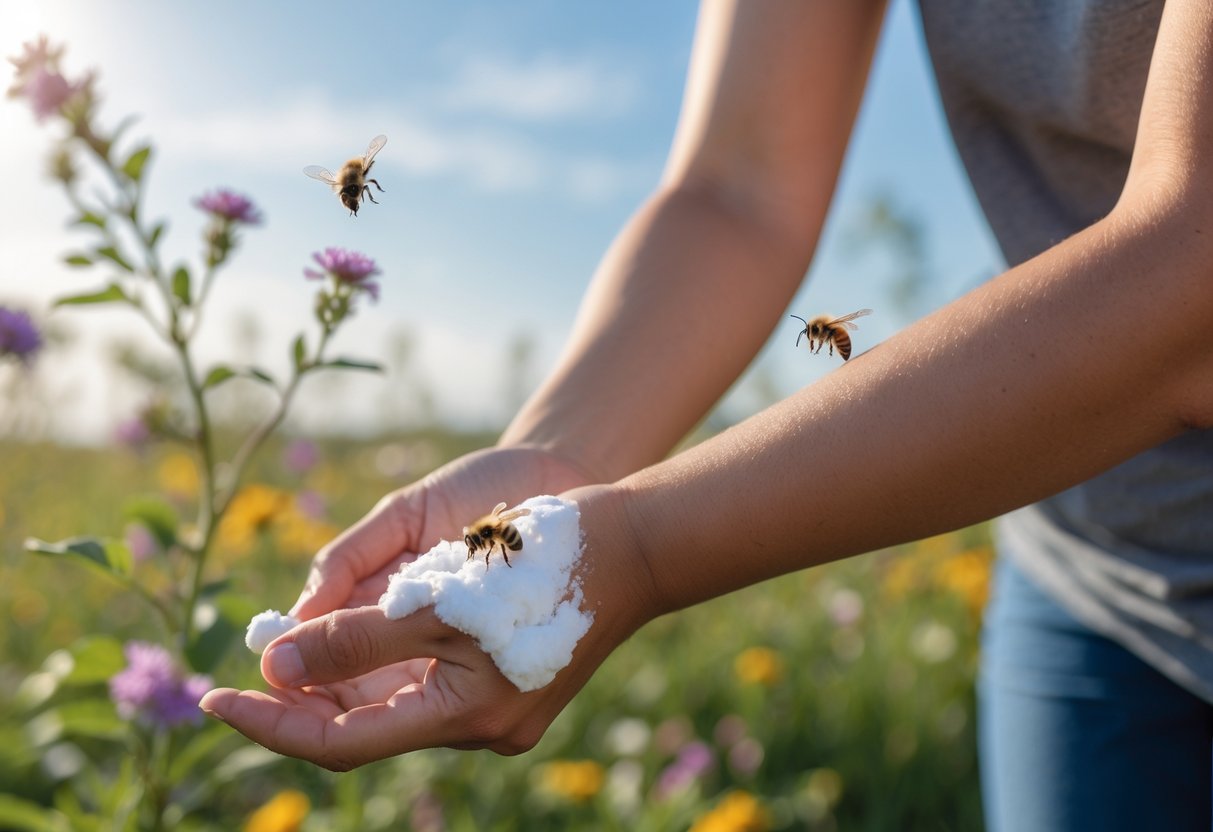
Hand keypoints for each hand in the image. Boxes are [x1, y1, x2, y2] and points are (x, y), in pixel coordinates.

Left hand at [200, 474, 654, 768]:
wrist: (635, 543)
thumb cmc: (543, 561)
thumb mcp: (442, 597)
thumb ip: (356, 637)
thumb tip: (274, 665)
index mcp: (467, 717)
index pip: (341, 741)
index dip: (270, 722)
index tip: (212, 697)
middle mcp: (477, 726)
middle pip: (362, 723)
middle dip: (300, 693)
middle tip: (245, 660)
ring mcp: (494, 704)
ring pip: (390, 698)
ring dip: (337, 671)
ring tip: (289, 639)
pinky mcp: (503, 677)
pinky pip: (421, 678)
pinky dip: (379, 656)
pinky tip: (353, 629)